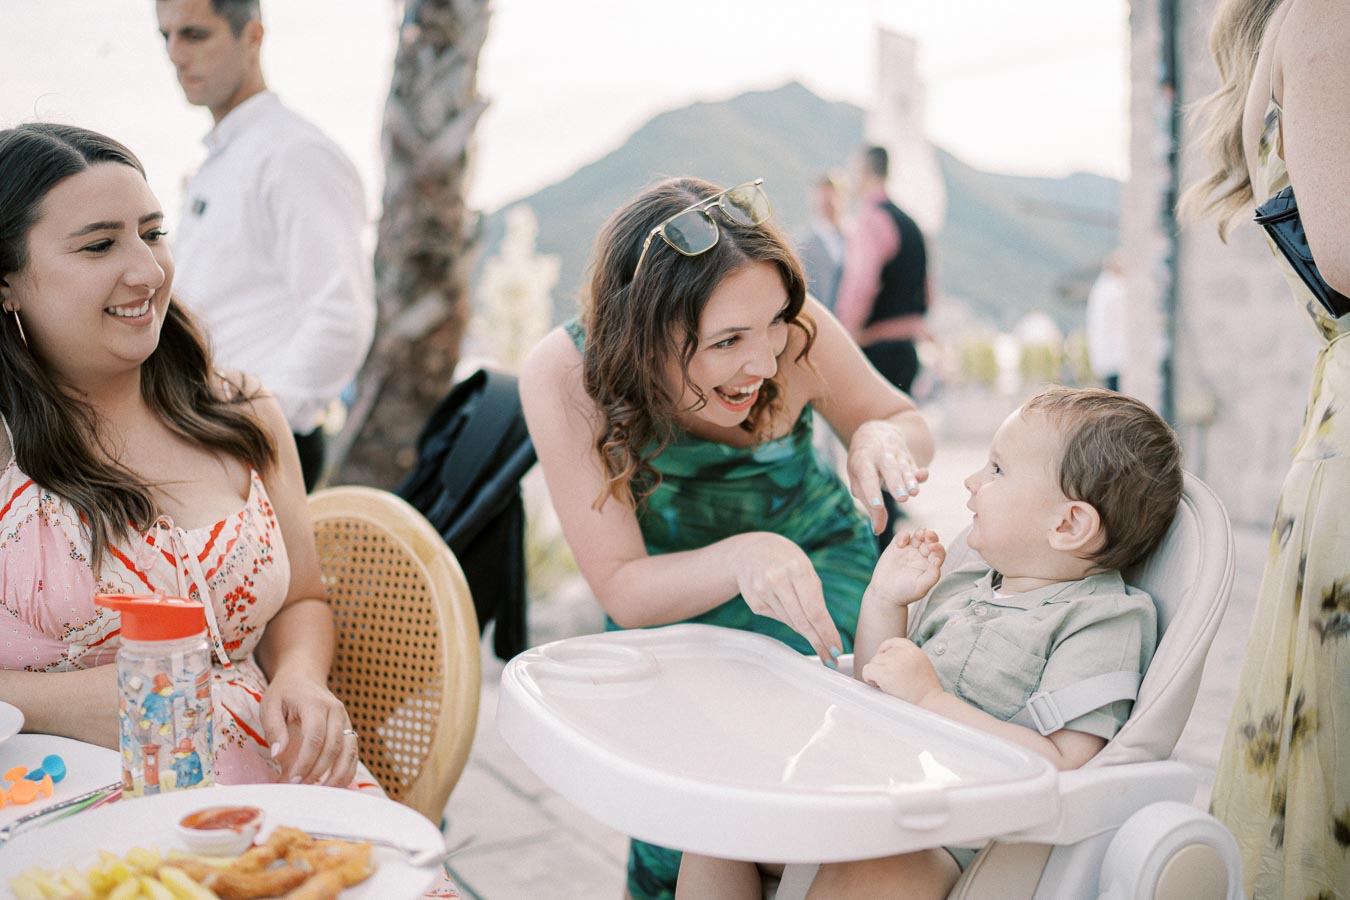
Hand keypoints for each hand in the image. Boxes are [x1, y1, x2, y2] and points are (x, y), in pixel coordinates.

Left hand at [260, 672, 358, 786]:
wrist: (304, 676)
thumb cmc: (285, 692)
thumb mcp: (270, 705)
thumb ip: (274, 729)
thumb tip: (278, 755)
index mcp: (315, 704)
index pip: (315, 736)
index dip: (305, 761)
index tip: (291, 780)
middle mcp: (336, 711)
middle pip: (333, 747)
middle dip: (317, 772)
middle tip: (299, 789)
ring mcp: (346, 720)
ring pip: (349, 752)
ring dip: (336, 776)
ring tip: (318, 793)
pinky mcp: (349, 729)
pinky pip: (353, 754)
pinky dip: (346, 772)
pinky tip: (332, 786)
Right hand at [729, 532, 842, 664]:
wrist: (750, 551)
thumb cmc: (786, 560)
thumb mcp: (804, 568)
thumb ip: (813, 596)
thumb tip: (822, 632)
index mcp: (797, 569)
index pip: (815, 610)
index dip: (826, 633)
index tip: (836, 650)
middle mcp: (777, 580)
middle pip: (802, 621)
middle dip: (818, 642)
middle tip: (831, 660)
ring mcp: (762, 592)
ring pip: (790, 622)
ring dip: (806, 635)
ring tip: (820, 645)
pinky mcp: (753, 602)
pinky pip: (778, 618)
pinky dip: (789, 620)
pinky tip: (790, 612)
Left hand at [846, 420, 929, 533]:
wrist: (875, 432)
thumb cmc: (863, 465)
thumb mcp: (858, 480)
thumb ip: (869, 505)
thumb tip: (877, 530)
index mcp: (862, 461)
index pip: (867, 476)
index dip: (871, 492)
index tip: (877, 506)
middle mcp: (880, 455)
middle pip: (889, 469)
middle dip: (896, 483)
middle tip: (902, 498)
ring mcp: (896, 454)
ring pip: (904, 468)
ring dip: (910, 480)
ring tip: (914, 493)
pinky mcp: (908, 457)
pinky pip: (914, 465)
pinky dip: (920, 472)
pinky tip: (924, 475)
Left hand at [861, 637, 944, 706]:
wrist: (930, 703)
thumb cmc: (926, 692)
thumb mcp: (922, 667)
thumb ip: (908, 659)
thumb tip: (887, 658)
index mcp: (914, 651)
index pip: (894, 642)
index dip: (885, 648)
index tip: (882, 656)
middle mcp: (904, 654)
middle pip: (881, 655)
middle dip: (881, 667)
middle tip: (890, 682)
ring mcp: (893, 663)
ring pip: (873, 662)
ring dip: (876, 674)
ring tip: (887, 686)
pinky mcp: (885, 674)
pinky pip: (867, 670)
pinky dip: (869, 678)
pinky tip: (878, 686)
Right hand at [868, 529, 944, 607]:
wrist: (885, 594)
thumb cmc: (905, 593)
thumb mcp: (921, 587)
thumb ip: (932, 576)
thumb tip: (937, 561)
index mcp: (931, 564)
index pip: (939, 552)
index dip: (938, 548)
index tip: (932, 548)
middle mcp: (922, 555)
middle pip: (930, 540)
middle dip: (931, 536)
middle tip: (928, 535)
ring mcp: (909, 550)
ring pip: (918, 535)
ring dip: (920, 532)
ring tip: (919, 535)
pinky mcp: (896, 547)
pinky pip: (902, 535)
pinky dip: (903, 536)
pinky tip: (901, 544)